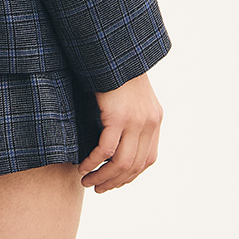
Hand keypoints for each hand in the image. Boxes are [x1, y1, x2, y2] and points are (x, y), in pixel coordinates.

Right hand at [77, 71, 162, 193]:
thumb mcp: (130, 96)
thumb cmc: (115, 70)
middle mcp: (149, 123)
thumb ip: (131, 116)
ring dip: (103, 176)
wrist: (114, 50)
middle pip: (134, 166)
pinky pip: (106, 149)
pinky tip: (83, 165)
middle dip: (115, 182)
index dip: (130, 175)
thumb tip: (118, 136)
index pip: (147, 160)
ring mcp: (135, 121)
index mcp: (155, 120)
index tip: (113, 181)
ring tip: (87, 181)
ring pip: (121, 163)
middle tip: (98, 188)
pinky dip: (94, 161)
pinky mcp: (118, 117)